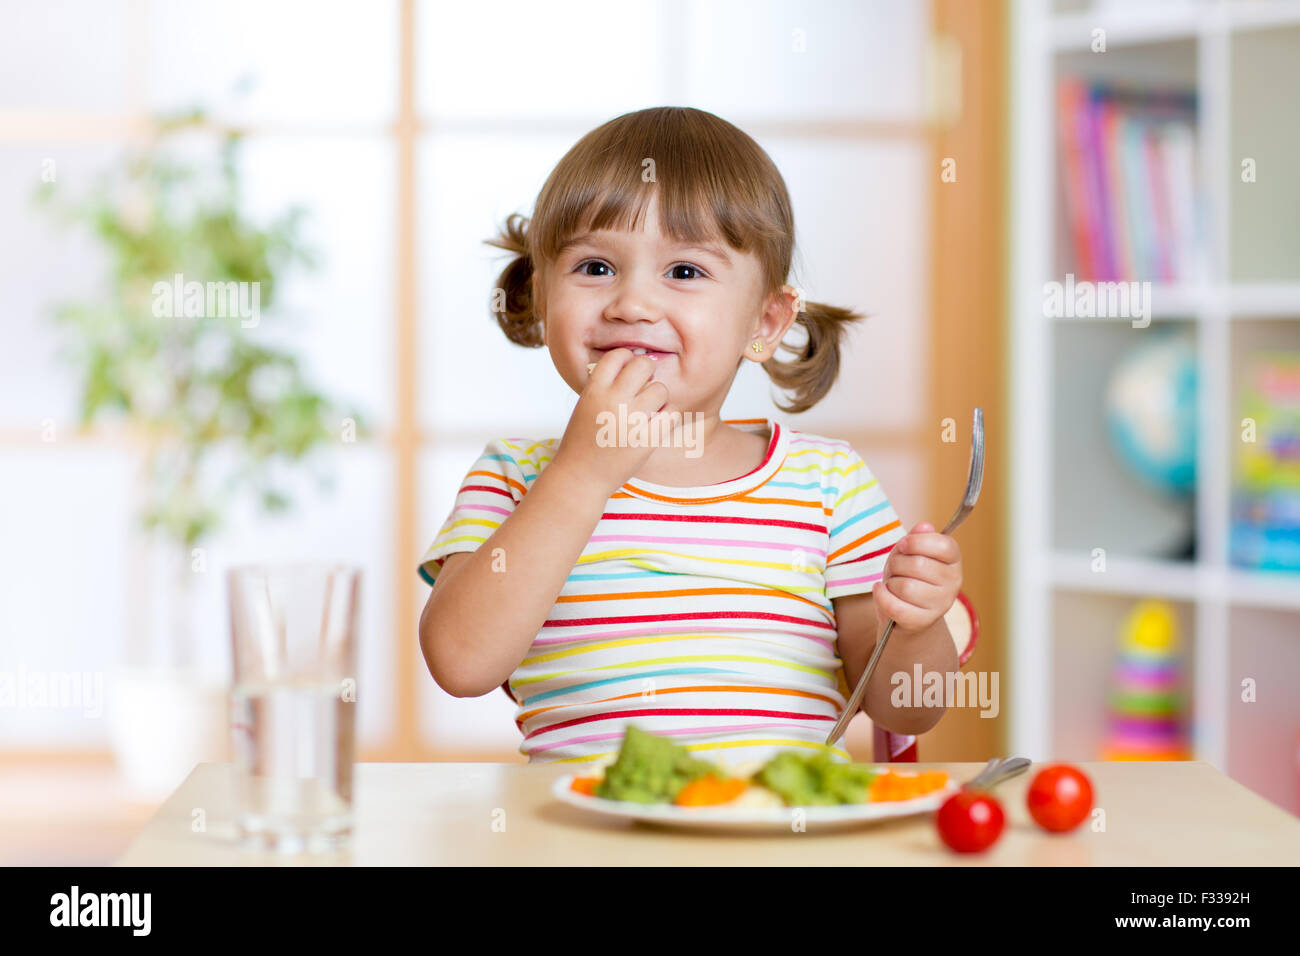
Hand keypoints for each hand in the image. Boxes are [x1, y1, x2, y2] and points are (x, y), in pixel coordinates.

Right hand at [552, 348, 675, 495]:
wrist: (579, 477)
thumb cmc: (582, 440)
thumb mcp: (584, 405)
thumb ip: (604, 385)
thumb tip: (633, 362)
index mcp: (594, 391)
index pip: (618, 355)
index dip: (627, 358)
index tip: (628, 370)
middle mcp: (612, 401)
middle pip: (644, 365)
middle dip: (648, 372)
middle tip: (645, 385)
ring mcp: (630, 421)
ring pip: (661, 389)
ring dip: (659, 397)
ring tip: (649, 409)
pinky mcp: (646, 440)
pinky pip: (671, 414)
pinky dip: (668, 417)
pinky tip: (657, 423)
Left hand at [874, 521, 962, 635]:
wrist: (906, 611)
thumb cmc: (908, 575)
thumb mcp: (911, 551)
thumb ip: (917, 537)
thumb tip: (924, 526)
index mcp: (953, 561)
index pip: (943, 545)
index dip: (916, 542)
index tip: (903, 546)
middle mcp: (953, 583)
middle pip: (918, 564)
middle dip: (897, 563)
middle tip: (895, 568)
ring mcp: (940, 604)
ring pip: (905, 586)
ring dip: (891, 582)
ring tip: (893, 583)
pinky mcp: (922, 621)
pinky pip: (895, 606)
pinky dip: (881, 596)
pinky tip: (881, 590)